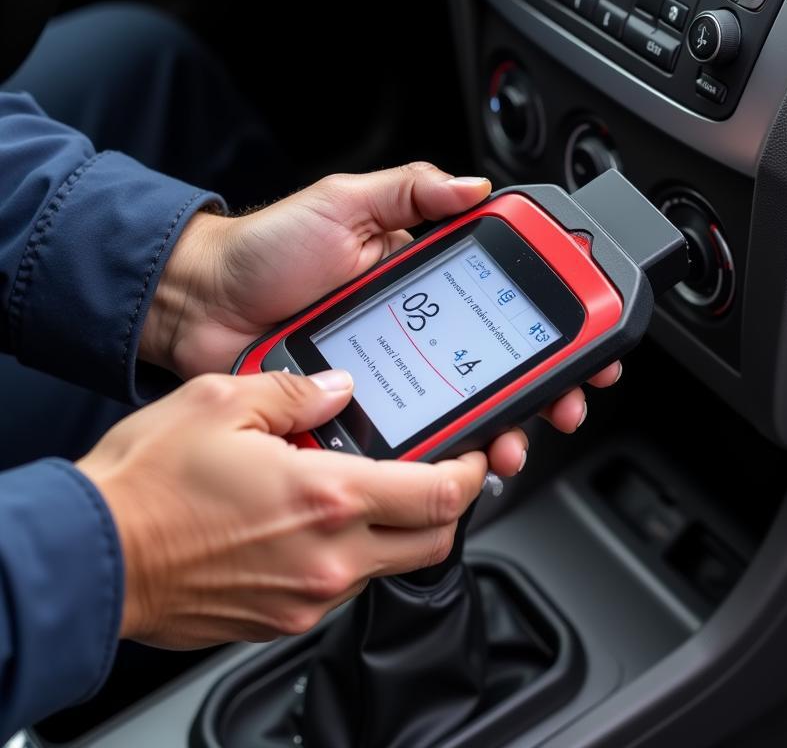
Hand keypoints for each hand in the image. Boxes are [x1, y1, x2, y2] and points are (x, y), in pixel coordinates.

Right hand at [77, 369, 486, 646]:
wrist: (90, 559)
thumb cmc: (147, 487)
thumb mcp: (221, 402)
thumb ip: (294, 391)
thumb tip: (337, 389)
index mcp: (326, 498)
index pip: (438, 495)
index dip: (470, 472)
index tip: (473, 452)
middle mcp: (327, 558)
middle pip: (432, 542)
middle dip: (448, 507)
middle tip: (439, 472)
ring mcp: (305, 599)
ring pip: (389, 567)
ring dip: (396, 529)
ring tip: (369, 487)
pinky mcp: (279, 621)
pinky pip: (341, 587)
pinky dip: (350, 553)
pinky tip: (317, 519)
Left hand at [141, 162, 621, 475]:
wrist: (199, 304)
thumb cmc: (267, 250)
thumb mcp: (345, 203)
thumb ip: (411, 189)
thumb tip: (477, 187)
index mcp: (423, 277)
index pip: (505, 298)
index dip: (554, 318)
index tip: (589, 335)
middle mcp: (418, 328)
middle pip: (500, 363)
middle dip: (545, 387)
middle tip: (565, 405)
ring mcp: (393, 372)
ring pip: (465, 407)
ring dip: (501, 429)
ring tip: (511, 445)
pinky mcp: (361, 411)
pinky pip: (411, 436)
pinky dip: (441, 454)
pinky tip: (456, 461)